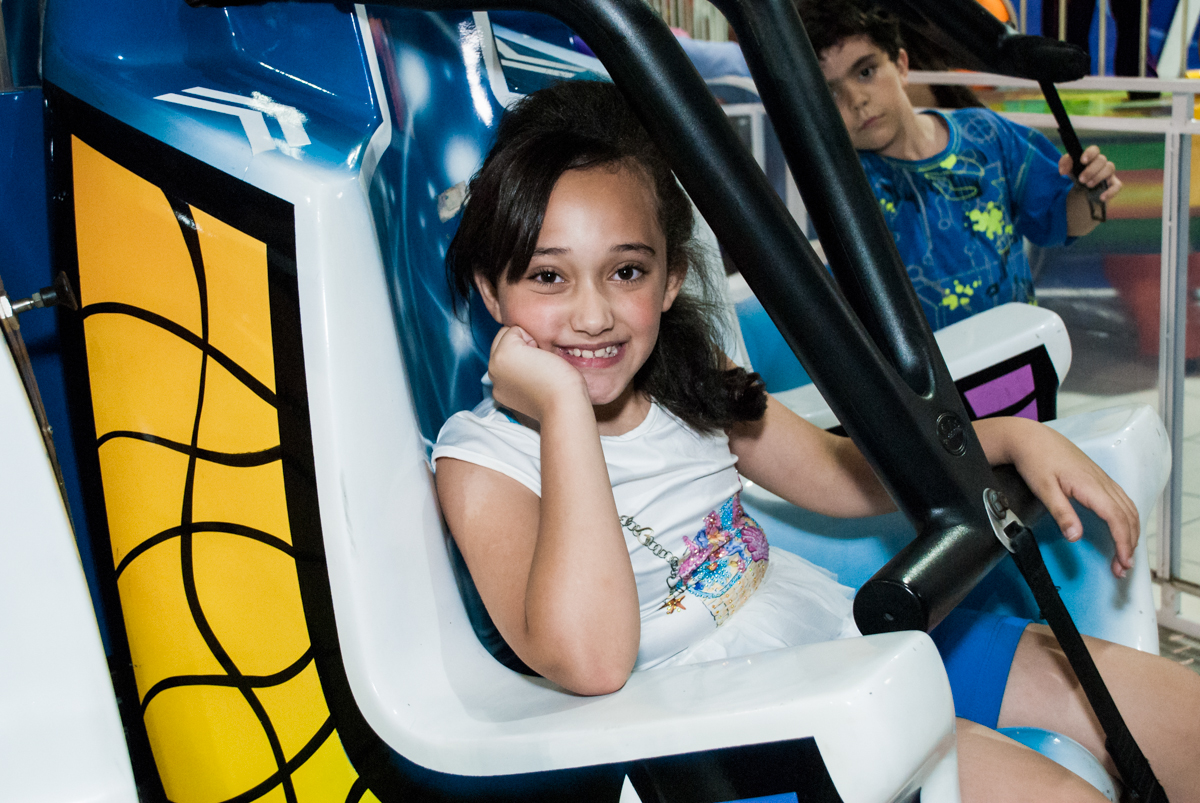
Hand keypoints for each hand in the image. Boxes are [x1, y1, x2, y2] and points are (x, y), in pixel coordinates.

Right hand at [487, 325, 588, 421]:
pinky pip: (514, 329)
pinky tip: (540, 356)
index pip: (503, 355)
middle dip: (521, 345)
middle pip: (501, 342)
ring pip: (506, 334)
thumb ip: (522, 370)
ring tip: (539, 363)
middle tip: (539, 366)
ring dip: (525, 342)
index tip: (538, 373)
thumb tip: (527, 351)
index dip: (523, 354)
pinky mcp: (504, 353)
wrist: (563, 404)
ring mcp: (495, 363)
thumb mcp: (533, 383)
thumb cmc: (559, 394)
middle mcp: (493, 375)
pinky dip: (530, 336)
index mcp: (499, 386)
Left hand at [977, 418, 1139, 577]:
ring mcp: (1103, 479)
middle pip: (1128, 516)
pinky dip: (1127, 519)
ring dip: (1131, 532)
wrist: (1031, 438)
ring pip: (1129, 508)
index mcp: (1091, 486)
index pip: (1117, 519)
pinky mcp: (1099, 478)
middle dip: (1130, 543)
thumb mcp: (1044, 489)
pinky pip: (1122, 500)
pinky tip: (1122, 529)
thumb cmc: (1036, 460)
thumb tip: (1076, 537)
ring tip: (1124, 554)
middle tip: (1122, 568)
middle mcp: (1102, 482)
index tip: (1123, 562)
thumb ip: (1061, 513)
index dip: (1124, 542)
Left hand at [1059, 145, 1122, 202]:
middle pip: (1102, 160)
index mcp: (1091, 157)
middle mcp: (1102, 164)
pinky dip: (1110, 191)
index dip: (1090, 153)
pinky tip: (1101, 197)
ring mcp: (1108, 174)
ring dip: (1098, 177)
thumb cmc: (1076, 176)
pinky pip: (1117, 186)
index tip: (1082, 161)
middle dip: (1091, 170)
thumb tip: (1063, 171)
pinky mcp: (1113, 185)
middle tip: (1081, 179)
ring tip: (1088, 185)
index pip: (1094, 150)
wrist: (1080, 192)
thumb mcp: (1068, 169)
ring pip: (1110, 169)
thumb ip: (1064, 165)